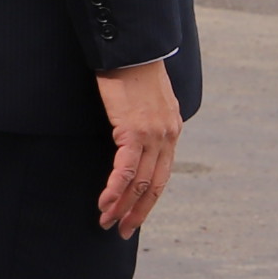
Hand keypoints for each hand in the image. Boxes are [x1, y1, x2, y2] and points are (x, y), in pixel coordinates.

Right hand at [93, 60, 179, 237]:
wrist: (131, 49)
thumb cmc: (133, 72)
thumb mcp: (147, 101)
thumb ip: (146, 122)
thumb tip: (134, 138)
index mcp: (172, 130)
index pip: (163, 174)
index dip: (150, 199)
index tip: (136, 215)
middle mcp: (168, 135)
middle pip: (155, 184)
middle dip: (137, 210)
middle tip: (121, 229)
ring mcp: (154, 134)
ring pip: (141, 181)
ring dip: (122, 205)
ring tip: (106, 221)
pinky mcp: (135, 130)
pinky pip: (126, 169)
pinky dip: (116, 188)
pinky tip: (105, 202)